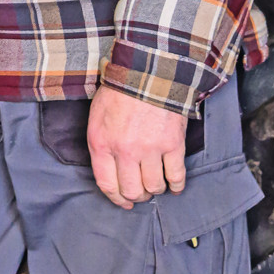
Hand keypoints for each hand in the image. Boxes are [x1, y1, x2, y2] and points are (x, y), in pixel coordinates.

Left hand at [86, 85, 188, 208]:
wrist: (147, 72)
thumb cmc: (119, 93)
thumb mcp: (96, 118)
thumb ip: (101, 146)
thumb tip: (111, 172)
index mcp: (102, 143)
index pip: (107, 184)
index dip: (116, 198)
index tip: (123, 202)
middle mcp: (125, 151)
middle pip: (131, 190)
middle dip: (137, 196)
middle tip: (141, 193)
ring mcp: (150, 149)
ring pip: (154, 187)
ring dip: (155, 190)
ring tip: (156, 185)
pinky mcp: (172, 145)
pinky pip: (176, 177)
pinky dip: (176, 186)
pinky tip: (174, 185)